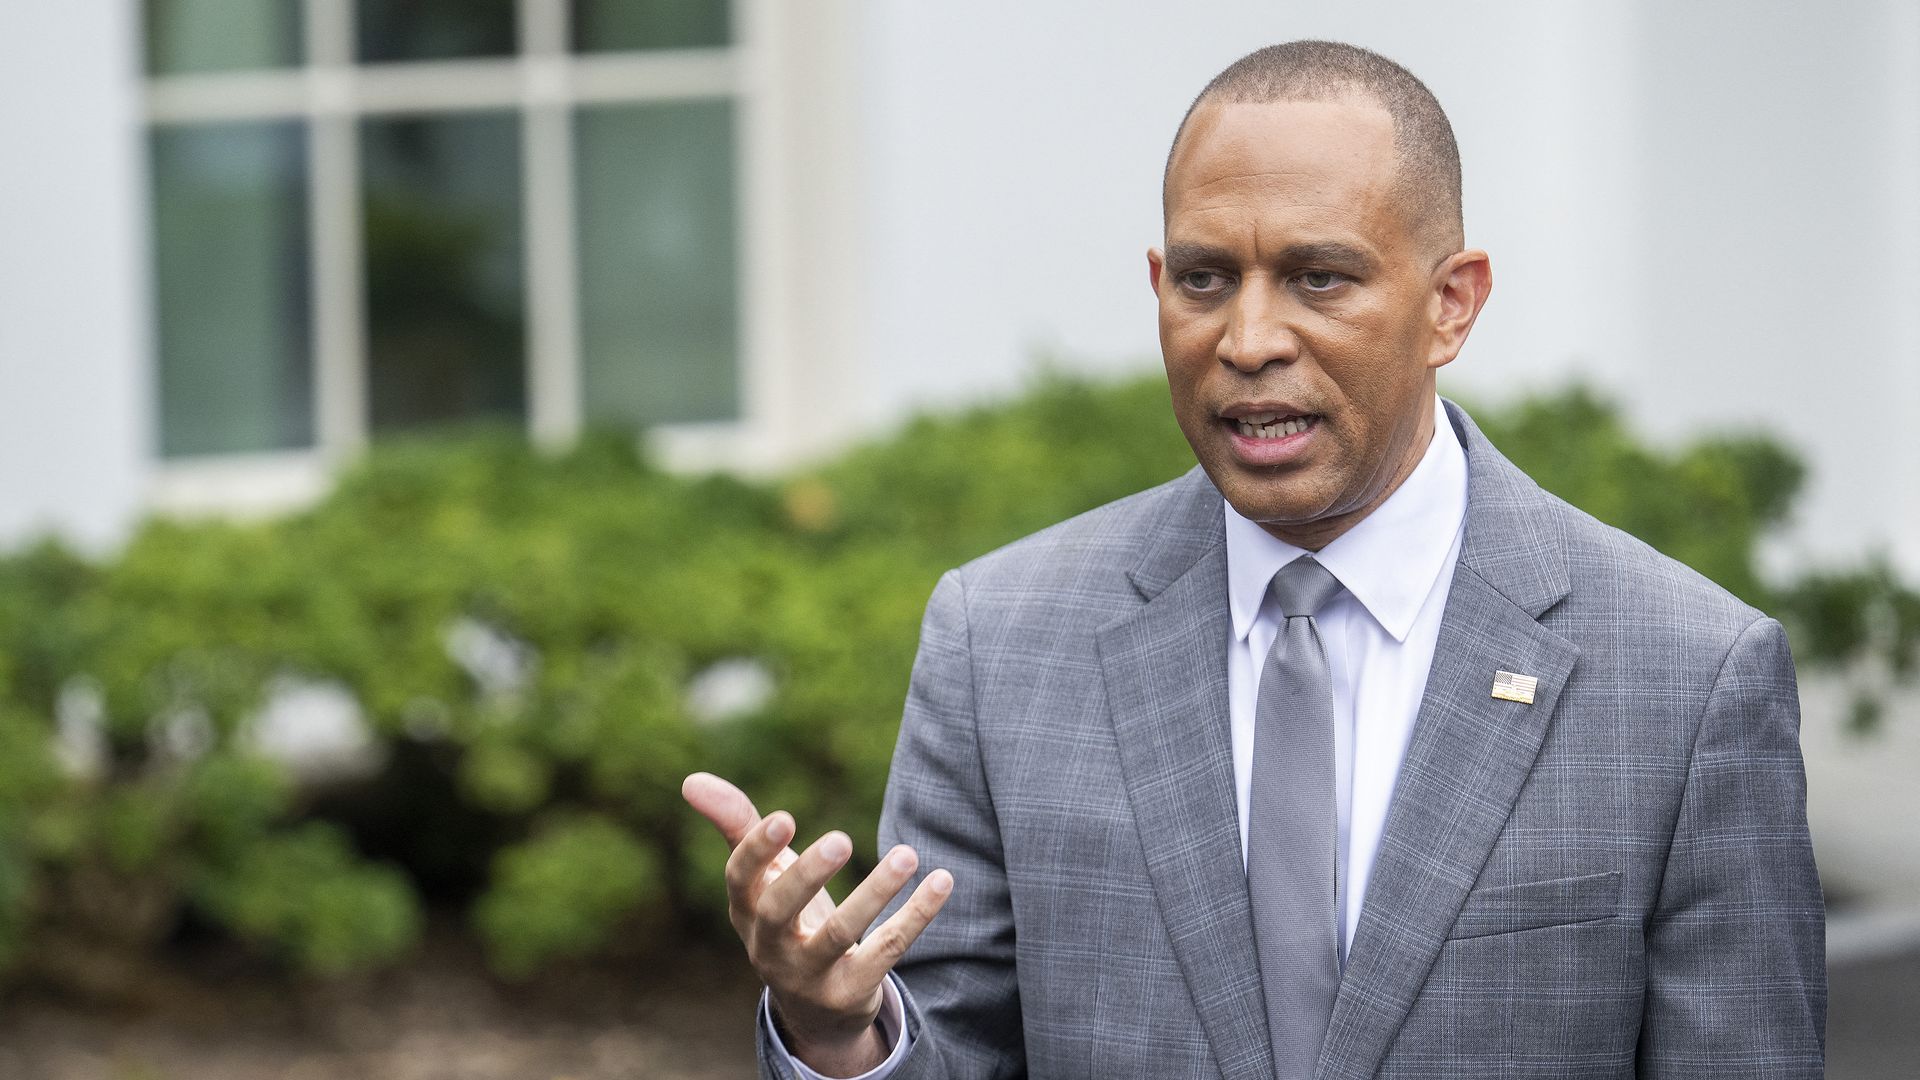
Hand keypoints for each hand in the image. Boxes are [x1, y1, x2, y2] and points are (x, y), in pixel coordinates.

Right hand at [682, 772, 952, 1075]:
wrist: (813, 1007)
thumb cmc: (784, 920)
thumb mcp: (761, 877)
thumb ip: (735, 825)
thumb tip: (690, 780)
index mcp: (747, 911)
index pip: (740, 880)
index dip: (757, 851)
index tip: (784, 818)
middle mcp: (771, 946)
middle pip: (781, 913)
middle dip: (807, 877)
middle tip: (841, 838)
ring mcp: (811, 974)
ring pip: (840, 936)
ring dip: (874, 893)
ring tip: (907, 855)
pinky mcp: (852, 990)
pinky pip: (886, 951)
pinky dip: (916, 916)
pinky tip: (942, 880)